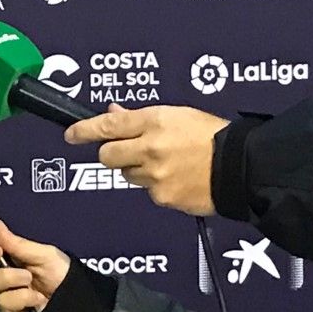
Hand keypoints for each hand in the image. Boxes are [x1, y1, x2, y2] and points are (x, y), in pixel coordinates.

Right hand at [0, 213, 70, 311]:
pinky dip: (23, 297)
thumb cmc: (60, 274)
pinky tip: (35, 299)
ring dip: (11, 279)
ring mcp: (0, 293)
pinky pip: (4, 302)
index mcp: (4, 255)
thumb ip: (19, 244)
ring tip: (30, 280)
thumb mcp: (44, 253)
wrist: (76, 304)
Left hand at [63, 103, 228, 214]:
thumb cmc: (213, 136)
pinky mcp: (161, 197)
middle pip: (107, 155)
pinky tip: (177, 177)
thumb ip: (141, 117)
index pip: (108, 125)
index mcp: (155, 121)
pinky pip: (147, 191)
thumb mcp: (178, 114)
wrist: (242, 167)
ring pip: (126, 175)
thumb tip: (112, 114)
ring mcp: (154, 175)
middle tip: (130, 150)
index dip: (84, 130)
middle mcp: (150, 148)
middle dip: (113, 153)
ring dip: (137, 169)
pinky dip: (156, 185)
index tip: (71, 134)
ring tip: (166, 163)